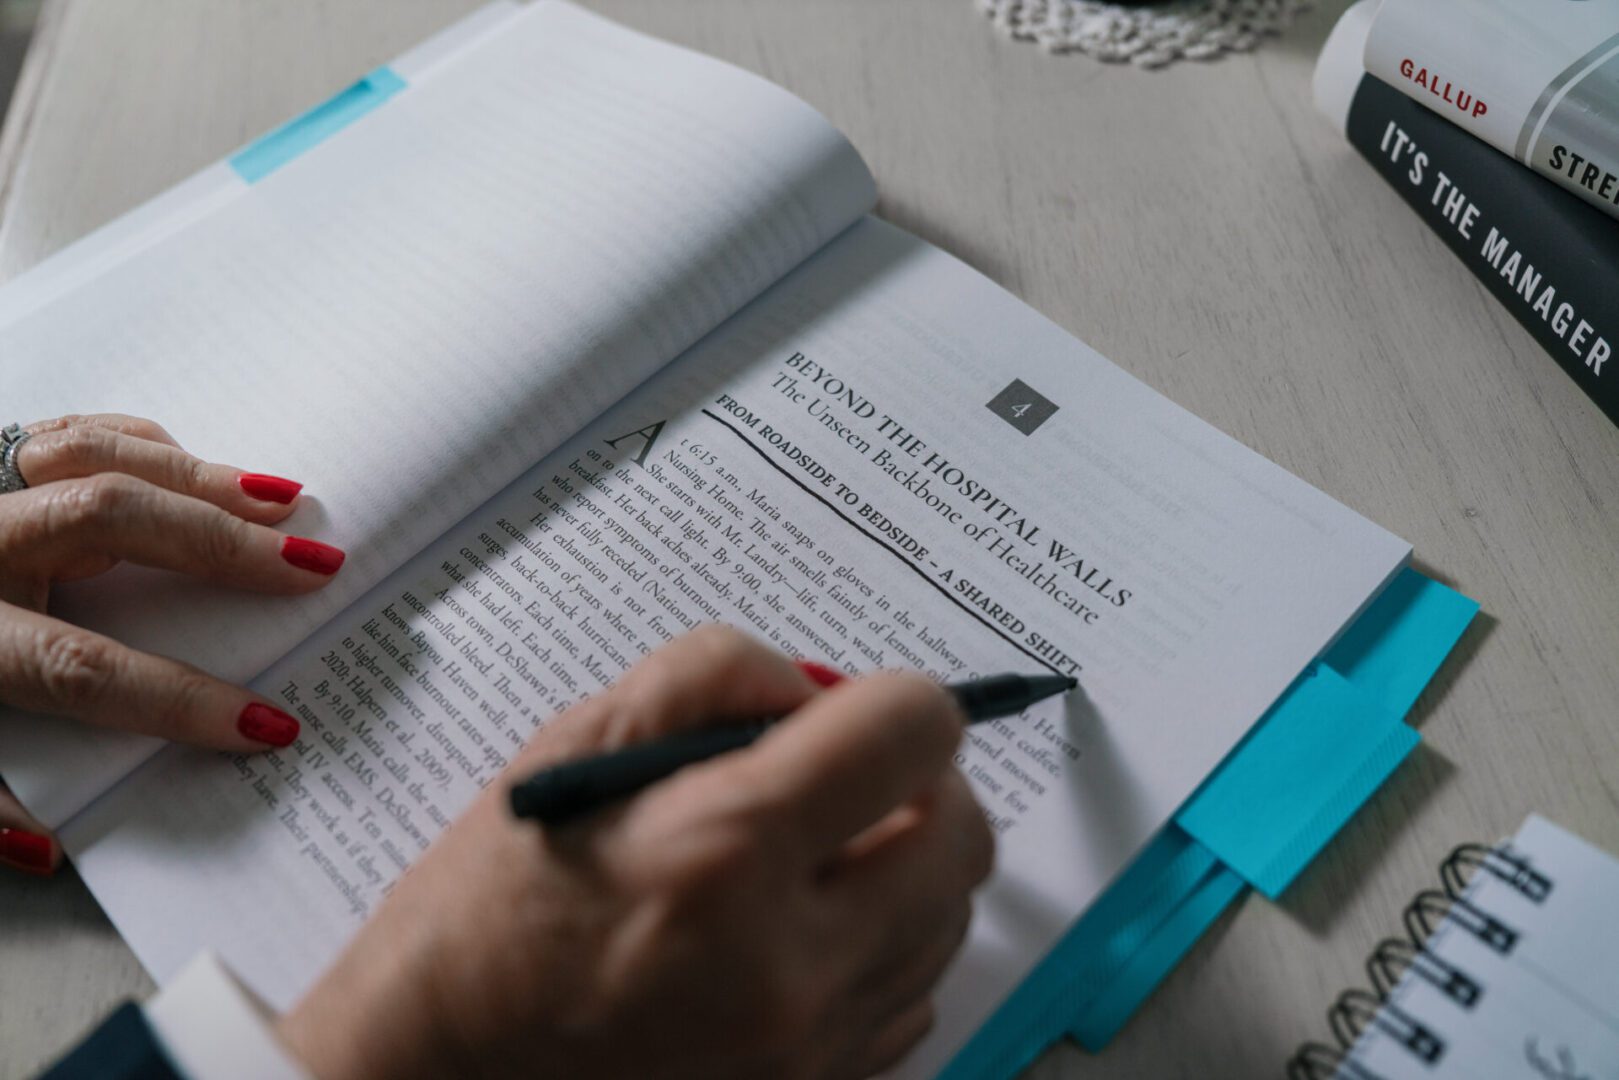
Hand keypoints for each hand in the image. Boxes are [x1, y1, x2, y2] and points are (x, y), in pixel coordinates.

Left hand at [0, 413, 345, 875]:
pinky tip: (216, 475)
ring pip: (94, 455)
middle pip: (105, 519)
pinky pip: (76, 430)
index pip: (77, 665)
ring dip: (204, 479)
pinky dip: (157, 448)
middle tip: (311, 571)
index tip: (263, 725)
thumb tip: (48, 849)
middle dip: (220, 547)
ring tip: (287, 505)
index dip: (176, 698)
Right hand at [278, 626, 994, 1079]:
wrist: (438, 1077)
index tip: (856, 713)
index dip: (894, 703)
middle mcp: (786, 962)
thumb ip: (712, 677)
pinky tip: (803, 933)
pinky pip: (914, 999)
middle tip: (848, 778)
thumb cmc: (485, 912)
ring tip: (815, 858)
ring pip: (950, 920)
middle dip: (920, 784)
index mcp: (720, 852)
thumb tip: (816, 690)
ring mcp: (809, 1046)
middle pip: (964, 835)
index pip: (910, 736)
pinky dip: (883, 948)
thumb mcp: (575, 746)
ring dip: (906, 865)